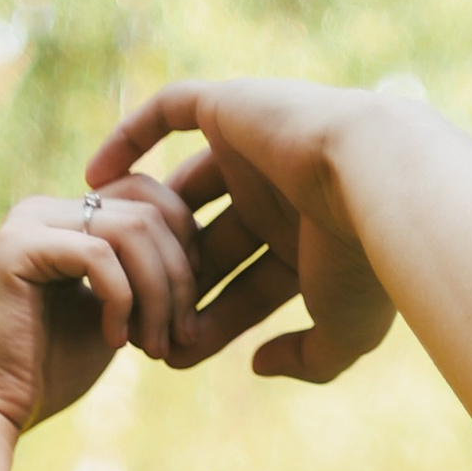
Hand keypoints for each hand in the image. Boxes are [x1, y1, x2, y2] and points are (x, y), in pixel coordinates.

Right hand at [0, 185, 198, 438]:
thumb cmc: (54, 370)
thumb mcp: (119, 316)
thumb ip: (146, 279)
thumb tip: (202, 255)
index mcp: (71, 216)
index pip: (149, 196)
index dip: (186, 248)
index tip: (190, 311)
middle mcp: (49, 207)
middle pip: (147, 210)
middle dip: (180, 278)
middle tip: (181, 336)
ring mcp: (31, 221)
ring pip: (131, 230)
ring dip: (158, 294)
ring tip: (154, 347)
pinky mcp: (18, 246)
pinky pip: (100, 255)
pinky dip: (122, 301)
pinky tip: (116, 342)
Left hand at [87, 82, 399, 384]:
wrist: (378, 182)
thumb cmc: (363, 263)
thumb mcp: (344, 333)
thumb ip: (306, 359)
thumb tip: (253, 363)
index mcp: (305, 244)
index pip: (243, 289)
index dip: (208, 325)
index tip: (171, 356)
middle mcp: (278, 195)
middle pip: (208, 247)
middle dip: (174, 285)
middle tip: (135, 317)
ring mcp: (255, 149)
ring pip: (184, 191)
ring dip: (146, 223)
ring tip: (102, 251)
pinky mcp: (233, 107)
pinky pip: (169, 112)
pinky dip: (130, 136)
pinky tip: (93, 178)